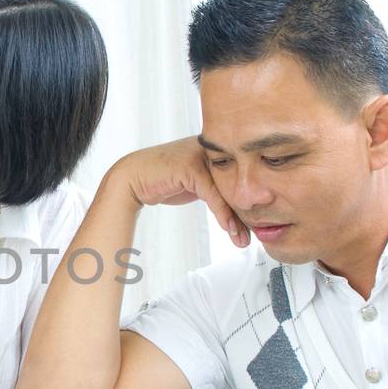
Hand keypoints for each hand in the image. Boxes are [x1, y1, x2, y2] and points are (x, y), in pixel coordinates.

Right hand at [112, 138, 249, 247]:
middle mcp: (212, 149)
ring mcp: (201, 156)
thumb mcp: (197, 186)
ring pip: (228, 190)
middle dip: (247, 213)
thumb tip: (239, 210)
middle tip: (253, 236)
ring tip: (243, 239)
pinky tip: (229, 230)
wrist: (133, 177)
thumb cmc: (164, 180)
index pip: (242, 177)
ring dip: (237, 218)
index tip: (254, 227)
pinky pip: (213, 193)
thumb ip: (217, 188)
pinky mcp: (192, 167)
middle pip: (239, 183)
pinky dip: (223, 214)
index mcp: (217, 149)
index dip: (249, 203)